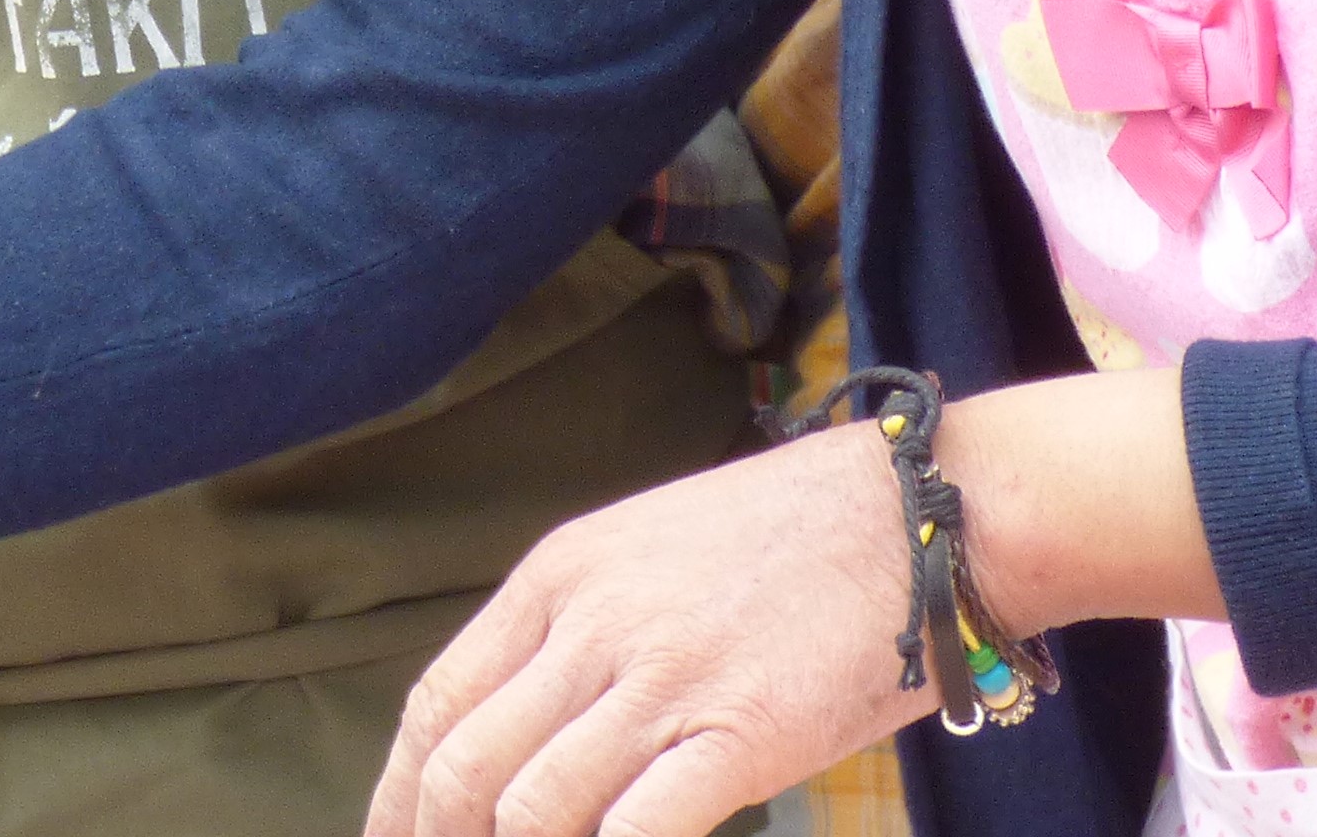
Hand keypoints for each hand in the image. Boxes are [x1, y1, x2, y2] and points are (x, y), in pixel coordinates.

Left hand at [370, 425, 926, 836]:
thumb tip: (521, 734)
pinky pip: (638, 830)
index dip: (400, 794)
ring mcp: (664, 679)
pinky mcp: (739, 733)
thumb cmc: (788, 540)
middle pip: (467, 766)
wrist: (915, 512)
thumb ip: (576, 633)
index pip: (439, 703)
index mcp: (559, 575)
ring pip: (534, 807)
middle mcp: (593, 623)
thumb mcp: (644, 553)